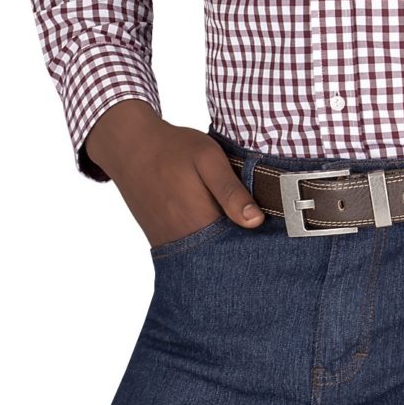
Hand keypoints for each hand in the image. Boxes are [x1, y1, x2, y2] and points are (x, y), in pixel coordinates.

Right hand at [82, 104, 264, 244]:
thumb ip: (231, 191)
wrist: (130, 146)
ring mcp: (170, 243)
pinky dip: (207, 246)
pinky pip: (191, 252)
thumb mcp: (208, 158)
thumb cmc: (173, 149)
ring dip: (225, 249)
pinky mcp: (162, 240)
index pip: (238, 249)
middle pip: (223, 258)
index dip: (258, 246)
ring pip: (207, 258)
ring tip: (238, 229)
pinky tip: (217, 228)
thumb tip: (255, 222)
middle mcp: (183, 239)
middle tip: (261, 236)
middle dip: (243, 252)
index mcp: (199, 221)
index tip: (273, 235)